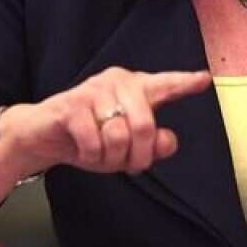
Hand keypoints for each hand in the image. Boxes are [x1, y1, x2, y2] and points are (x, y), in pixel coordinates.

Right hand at [1, 67, 211, 176]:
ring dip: (110, 158)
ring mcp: (94, 90)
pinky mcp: (71, 105)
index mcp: (136, 88)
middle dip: (137, 157)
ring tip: (99, 154)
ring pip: (118, 136)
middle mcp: (118, 81)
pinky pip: (93, 141)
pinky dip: (90, 155)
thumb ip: (153, 145)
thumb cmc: (91, 138)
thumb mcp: (127, 148)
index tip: (204, 79)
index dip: (185, 83)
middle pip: (144, 127)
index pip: (166, 85)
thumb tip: (167, 140)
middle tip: (128, 167)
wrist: (42, 136)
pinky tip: (82, 150)